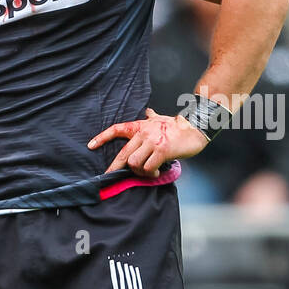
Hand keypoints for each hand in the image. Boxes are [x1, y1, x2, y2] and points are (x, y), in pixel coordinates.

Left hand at [87, 107, 208, 176]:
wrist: (197, 127)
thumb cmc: (178, 126)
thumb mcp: (162, 119)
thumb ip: (153, 117)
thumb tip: (148, 110)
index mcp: (141, 126)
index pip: (117, 129)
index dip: (103, 137)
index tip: (91, 145)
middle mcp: (144, 133)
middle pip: (123, 154)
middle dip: (114, 168)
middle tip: (109, 178)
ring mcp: (153, 142)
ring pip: (134, 163)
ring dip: (140, 172)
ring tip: (149, 173)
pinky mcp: (162, 150)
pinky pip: (149, 167)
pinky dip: (151, 174)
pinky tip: (157, 172)